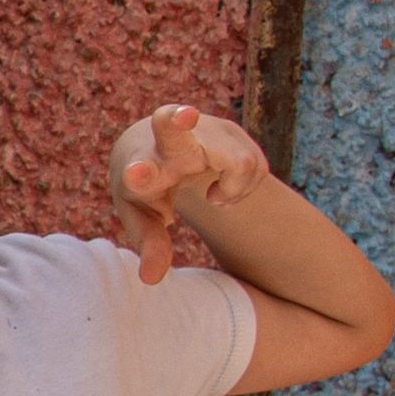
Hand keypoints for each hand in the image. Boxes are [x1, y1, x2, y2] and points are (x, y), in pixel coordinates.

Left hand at [111, 103, 270, 282]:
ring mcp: (203, 130)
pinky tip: (225, 182)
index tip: (136, 174)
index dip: (141, 175)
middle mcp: (168, 143)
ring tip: (215, 196)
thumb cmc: (147, 187)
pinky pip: (257, 168)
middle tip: (183, 115)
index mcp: (140, 166)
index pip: (140, 170)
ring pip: (242, 164)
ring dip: (235, 191)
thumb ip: (150, 245)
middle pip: (173, 128)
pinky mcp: (231, 130)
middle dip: (177, 122)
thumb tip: (151, 280)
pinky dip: (246, 186)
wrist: (160, 143)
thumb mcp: (143, 217)